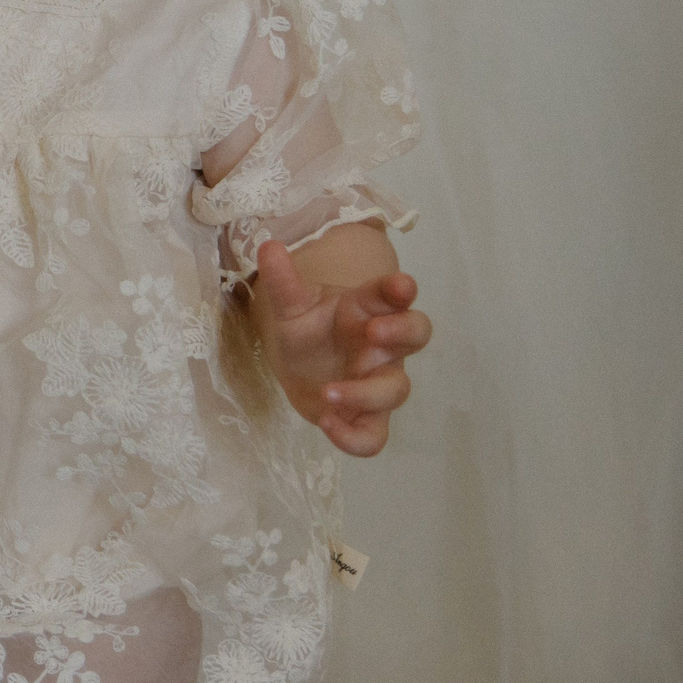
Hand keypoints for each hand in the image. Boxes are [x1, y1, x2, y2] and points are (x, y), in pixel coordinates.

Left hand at [251, 240, 430, 456]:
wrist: (299, 365)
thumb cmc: (308, 327)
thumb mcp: (291, 304)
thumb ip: (283, 280)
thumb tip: (267, 245)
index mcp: (369, 309)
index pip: (394, 295)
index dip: (400, 289)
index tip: (401, 284)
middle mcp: (383, 346)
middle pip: (415, 334)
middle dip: (402, 332)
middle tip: (375, 331)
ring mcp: (378, 382)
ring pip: (396, 389)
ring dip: (368, 392)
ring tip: (329, 391)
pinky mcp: (366, 416)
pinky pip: (374, 435)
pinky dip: (356, 437)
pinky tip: (328, 425)